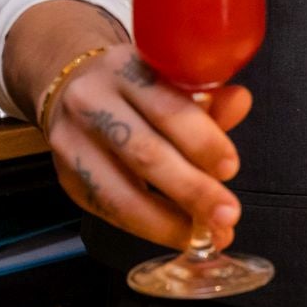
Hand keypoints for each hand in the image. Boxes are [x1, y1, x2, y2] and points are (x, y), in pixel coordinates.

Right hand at [42, 46, 251, 251]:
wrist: (69, 88)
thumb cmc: (136, 86)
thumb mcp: (169, 77)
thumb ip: (208, 96)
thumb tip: (241, 102)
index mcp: (125, 69)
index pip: (168, 108)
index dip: (203, 142)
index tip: (231, 168)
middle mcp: (91, 103)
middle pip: (144, 153)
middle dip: (191, 190)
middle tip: (226, 216)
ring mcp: (71, 143)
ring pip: (119, 193)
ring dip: (167, 222)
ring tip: (204, 236)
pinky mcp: (65, 178)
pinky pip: (108, 211)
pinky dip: (146, 227)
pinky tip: (176, 234)